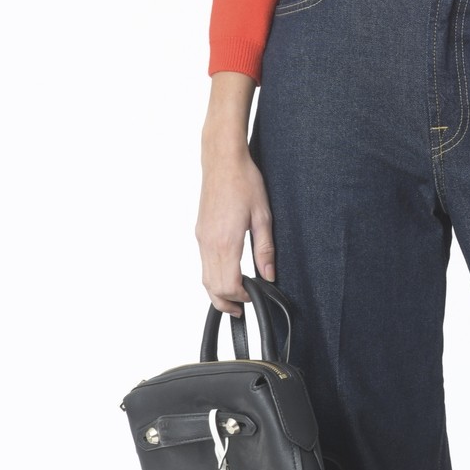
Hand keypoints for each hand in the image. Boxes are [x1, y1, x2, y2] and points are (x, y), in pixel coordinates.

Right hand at [198, 77, 273, 315]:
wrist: (223, 161)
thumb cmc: (244, 183)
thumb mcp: (263, 217)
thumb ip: (265, 250)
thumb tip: (269, 275)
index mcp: (226, 242)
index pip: (228, 284)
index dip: (241, 297)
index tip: (254, 296)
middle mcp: (209, 243)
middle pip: (212, 286)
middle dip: (227, 302)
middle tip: (242, 309)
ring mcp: (201, 238)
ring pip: (204, 277)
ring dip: (217, 292)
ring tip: (233, 299)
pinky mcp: (200, 232)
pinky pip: (203, 263)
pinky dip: (212, 276)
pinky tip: (225, 275)